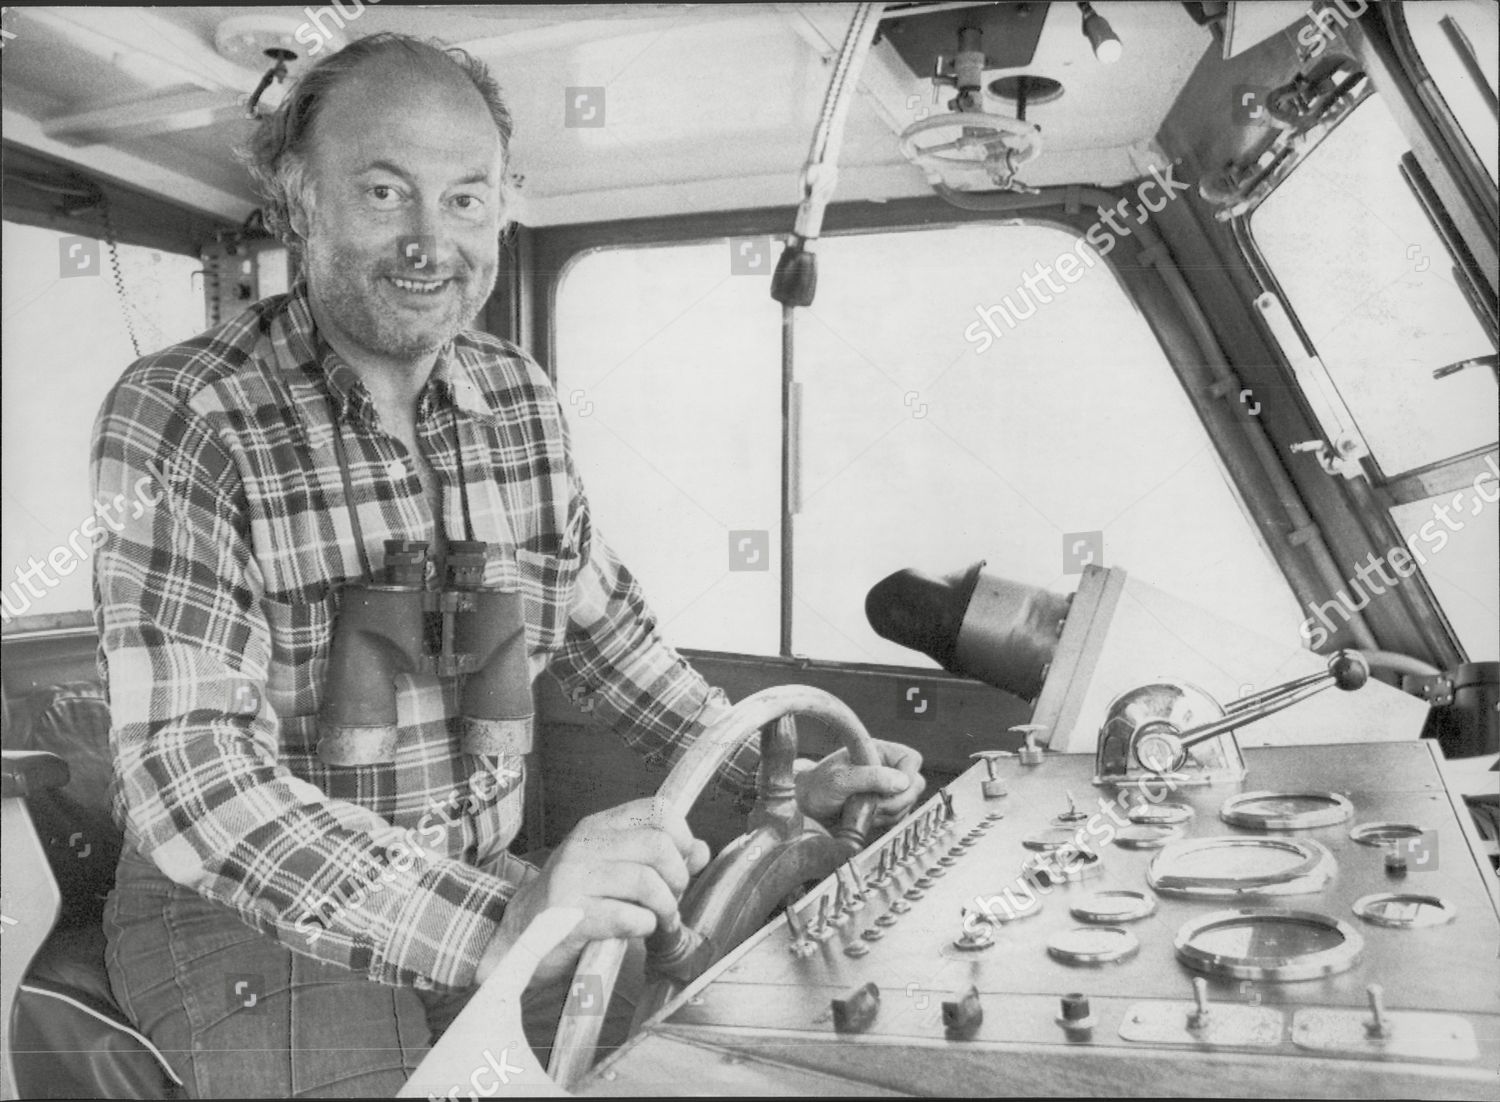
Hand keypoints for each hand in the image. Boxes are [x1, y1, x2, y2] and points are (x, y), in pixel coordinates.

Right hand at [477, 797, 708, 986]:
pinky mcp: (571, 916)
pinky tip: (636, 930)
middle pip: (659, 845)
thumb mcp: (610, 868)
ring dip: (665, 908)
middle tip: (671, 899)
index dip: (683, 837)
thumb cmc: (571, 903)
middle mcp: (585, 845)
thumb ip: (655, 857)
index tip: (682, 863)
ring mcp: (575, 879)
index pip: (658, 809)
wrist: (516, 938)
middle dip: (678, 878)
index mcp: (598, 827)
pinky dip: (644, 927)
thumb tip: (701, 850)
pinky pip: (628, 917)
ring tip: (660, 920)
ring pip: (647, 882)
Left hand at [794, 738, 924, 829]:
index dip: (907, 776)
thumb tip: (902, 781)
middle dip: (896, 801)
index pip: (911, 760)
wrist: (808, 806)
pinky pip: (898, 819)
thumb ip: (870, 777)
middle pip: (915, 786)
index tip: (889, 789)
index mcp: (879, 752)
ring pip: (908, 806)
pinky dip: (884, 823)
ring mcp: (887, 790)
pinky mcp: (884, 808)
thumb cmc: (818, 787)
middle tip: (873, 805)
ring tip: (861, 810)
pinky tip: (865, 818)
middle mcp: (887, 769)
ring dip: (887, 814)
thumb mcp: (840, 779)